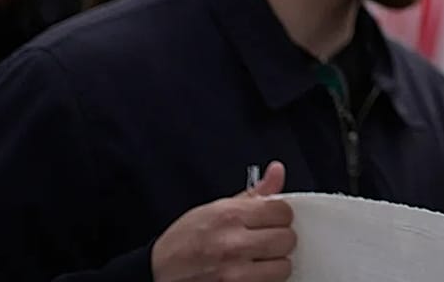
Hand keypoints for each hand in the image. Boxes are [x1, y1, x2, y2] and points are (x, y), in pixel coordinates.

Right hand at [151, 161, 295, 281]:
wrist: (156, 273)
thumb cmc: (183, 242)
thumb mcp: (214, 209)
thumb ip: (252, 194)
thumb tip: (277, 171)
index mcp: (229, 217)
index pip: (282, 211)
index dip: (279, 215)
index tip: (270, 220)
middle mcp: (233, 244)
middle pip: (287, 239)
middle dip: (279, 239)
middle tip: (263, 241)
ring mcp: (234, 274)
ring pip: (283, 267)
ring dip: (273, 264)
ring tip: (255, 260)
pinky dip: (264, 280)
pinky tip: (249, 273)